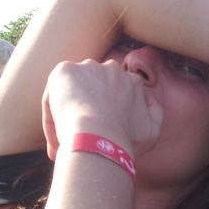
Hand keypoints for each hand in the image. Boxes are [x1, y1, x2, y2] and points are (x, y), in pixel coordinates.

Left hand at [41, 60, 163, 160]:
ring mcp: (87, 67)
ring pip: (75, 86)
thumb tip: (148, 99)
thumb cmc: (125, 141)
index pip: (118, 90)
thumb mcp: (154, 130)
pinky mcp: (64, 71)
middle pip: (96, 85)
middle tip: (83, 128)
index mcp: (132, 81)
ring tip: (66, 132)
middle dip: (89, 102)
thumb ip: (156, 111)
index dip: (107, 110)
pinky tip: (57, 126)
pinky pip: (55, 89)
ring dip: (71, 103)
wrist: (99, 139)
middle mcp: (112, 68)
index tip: (101, 127)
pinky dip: (52, 107)